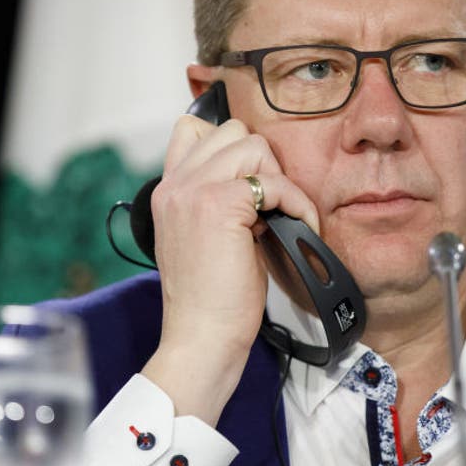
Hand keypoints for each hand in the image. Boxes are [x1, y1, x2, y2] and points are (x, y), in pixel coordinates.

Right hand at [141, 114, 319, 424]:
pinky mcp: (220, 204)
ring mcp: (193, 190)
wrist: (202, 337)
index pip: (192, 129)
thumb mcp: (202, 238)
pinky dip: (297, 204)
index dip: (230, 146)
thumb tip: (259, 182)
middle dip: (263, 163)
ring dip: (281, 180)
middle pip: (232, 131)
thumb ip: (214, 201)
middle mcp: (175, 184)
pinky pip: (275, 182)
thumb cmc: (210, 299)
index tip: (252, 183)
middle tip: (272, 206)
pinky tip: (298, 229)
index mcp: (167, 191)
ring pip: (254, 146)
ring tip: (284, 217)